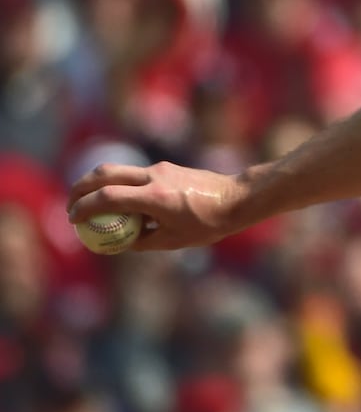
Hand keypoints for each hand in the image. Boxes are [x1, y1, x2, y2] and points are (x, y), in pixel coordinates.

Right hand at [67, 161, 248, 251]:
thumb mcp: (174, 240)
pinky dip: (118, 184)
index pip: (107, 197)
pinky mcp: (166, 167)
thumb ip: (143, 241)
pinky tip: (119, 203)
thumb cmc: (210, 223)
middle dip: (80, 187)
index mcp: (155, 198)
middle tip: (71, 205)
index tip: (73, 219)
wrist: (238, 198)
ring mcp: (160, 168)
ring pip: (117, 169)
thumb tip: (118, 244)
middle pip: (104, 173)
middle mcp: (154, 177)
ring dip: (97, 183)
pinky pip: (133, 174)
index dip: (84, 207)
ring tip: (88, 202)